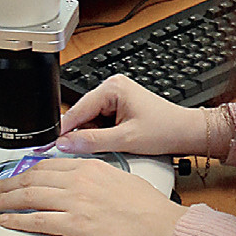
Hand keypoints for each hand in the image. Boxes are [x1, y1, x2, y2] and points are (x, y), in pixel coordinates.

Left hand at [0, 156, 185, 235]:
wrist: (162, 227)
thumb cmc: (150, 208)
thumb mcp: (122, 178)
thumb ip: (98, 177)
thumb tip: (84, 183)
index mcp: (91, 166)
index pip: (47, 165)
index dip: (24, 170)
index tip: (13, 175)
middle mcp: (79, 180)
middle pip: (32, 177)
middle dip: (6, 183)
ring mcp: (76, 202)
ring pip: (28, 196)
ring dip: (4, 200)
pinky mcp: (75, 225)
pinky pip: (37, 220)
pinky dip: (17, 220)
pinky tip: (6, 221)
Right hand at [55, 74, 217, 157]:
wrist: (185, 133)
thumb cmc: (164, 130)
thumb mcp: (125, 140)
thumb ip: (92, 142)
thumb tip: (65, 143)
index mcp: (112, 88)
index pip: (78, 109)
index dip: (65, 130)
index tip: (50, 145)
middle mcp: (112, 88)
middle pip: (83, 116)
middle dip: (87, 134)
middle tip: (101, 147)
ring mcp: (115, 97)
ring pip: (90, 122)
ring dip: (97, 136)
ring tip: (118, 142)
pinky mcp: (119, 106)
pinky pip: (100, 123)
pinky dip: (104, 135)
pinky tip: (118, 140)